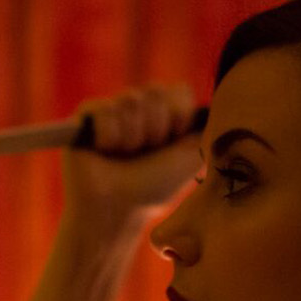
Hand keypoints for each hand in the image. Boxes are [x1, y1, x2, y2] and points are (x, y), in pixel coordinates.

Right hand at [63, 83, 202, 225]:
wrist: (118, 210)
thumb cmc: (154, 186)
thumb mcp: (191, 157)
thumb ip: (207, 127)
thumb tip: (214, 106)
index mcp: (164, 113)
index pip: (178, 91)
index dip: (179, 117)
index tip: (173, 142)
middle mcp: (139, 107)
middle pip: (155, 92)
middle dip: (155, 129)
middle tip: (145, 153)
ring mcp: (112, 109)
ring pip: (130, 101)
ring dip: (133, 138)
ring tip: (123, 156)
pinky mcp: (86, 116)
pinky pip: (104, 109)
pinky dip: (110, 137)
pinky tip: (105, 151)